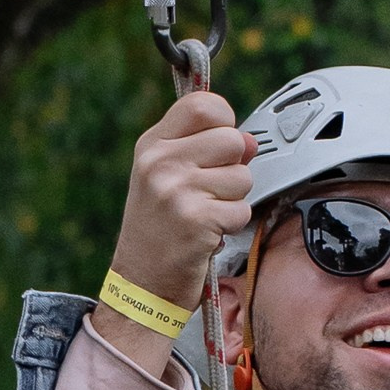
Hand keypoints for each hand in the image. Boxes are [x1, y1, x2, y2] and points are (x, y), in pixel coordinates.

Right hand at [102, 91, 252, 330]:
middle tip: (208, 192)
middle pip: (232, 140)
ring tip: (204, 215)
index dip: (224, 122)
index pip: (203, 104)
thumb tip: (249, 141)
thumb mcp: (166, 179)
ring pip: (242, 177)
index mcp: (152, 145)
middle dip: (232, 169)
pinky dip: (230, 226)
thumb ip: (205, 151)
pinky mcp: (196, 219)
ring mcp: (177, 190)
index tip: (217, 147)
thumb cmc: (158, 232)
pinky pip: (241, 210)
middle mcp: (161, 162)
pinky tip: (206, 234)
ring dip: (232, 201)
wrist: (141, 285)